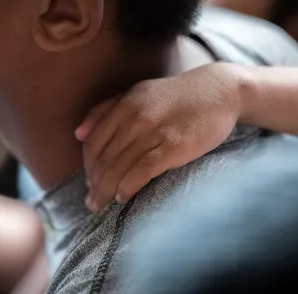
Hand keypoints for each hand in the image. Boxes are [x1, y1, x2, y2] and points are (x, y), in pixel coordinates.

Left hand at [75, 63, 242, 212]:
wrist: (219, 91)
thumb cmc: (177, 96)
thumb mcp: (139, 93)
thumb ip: (106, 109)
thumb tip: (78, 134)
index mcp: (124, 104)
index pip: (93, 142)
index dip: (87, 167)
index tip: (89, 183)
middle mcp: (135, 116)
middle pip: (104, 158)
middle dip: (95, 184)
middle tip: (92, 203)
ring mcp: (155, 131)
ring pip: (120, 166)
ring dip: (106, 190)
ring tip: (102, 205)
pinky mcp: (174, 145)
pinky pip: (143, 170)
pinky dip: (129, 185)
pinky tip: (123, 197)